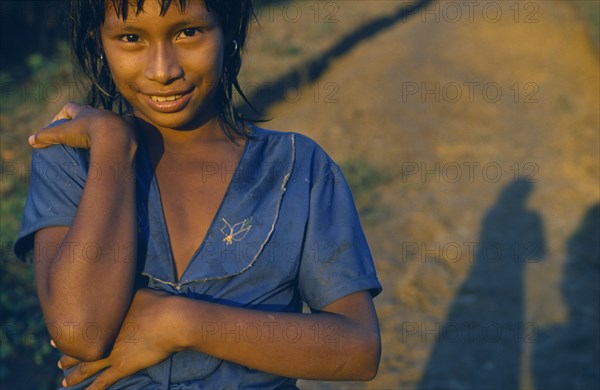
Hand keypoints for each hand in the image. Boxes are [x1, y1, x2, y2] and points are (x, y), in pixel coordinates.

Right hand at [28, 102, 135, 148]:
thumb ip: (46, 136)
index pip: (70, 107)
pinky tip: (126, 133)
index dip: (62, 115)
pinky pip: (129, 123)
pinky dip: (126, 127)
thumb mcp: (63, 134)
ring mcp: (116, 119)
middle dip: (85, 119)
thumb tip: (30, 140)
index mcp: (84, 112)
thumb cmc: (87, 133)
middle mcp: (101, 112)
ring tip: (101, 136)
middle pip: (91, 111)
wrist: (114, 136)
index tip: (58, 125)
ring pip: (109, 117)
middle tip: (80, 131)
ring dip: (105, 124)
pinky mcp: (130, 127)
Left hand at [58, 289, 179, 388]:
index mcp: (106, 319)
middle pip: (80, 349)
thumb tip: (123, 292)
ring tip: (66, 382)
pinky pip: (102, 382)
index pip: (83, 328)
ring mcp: (111, 354)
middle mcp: (104, 337)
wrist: (171, 320)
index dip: (70, 335)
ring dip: (74, 376)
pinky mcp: (122, 367)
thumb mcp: (139, 293)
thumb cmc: (159, 303)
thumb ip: (126, 296)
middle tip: (59, 362)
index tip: (58, 338)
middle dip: (68, 357)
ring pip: (86, 368)